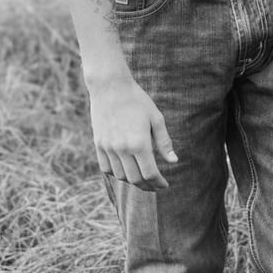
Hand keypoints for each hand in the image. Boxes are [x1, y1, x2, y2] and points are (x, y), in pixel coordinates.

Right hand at [89, 76, 177, 197]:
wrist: (110, 86)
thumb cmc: (137, 100)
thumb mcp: (156, 119)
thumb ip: (164, 142)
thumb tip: (174, 161)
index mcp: (139, 143)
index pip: (150, 173)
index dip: (159, 183)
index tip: (165, 185)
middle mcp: (122, 149)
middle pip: (135, 179)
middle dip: (147, 186)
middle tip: (155, 186)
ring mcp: (108, 147)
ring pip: (120, 176)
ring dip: (132, 180)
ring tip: (142, 178)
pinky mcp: (99, 144)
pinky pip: (106, 168)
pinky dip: (116, 173)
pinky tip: (125, 170)